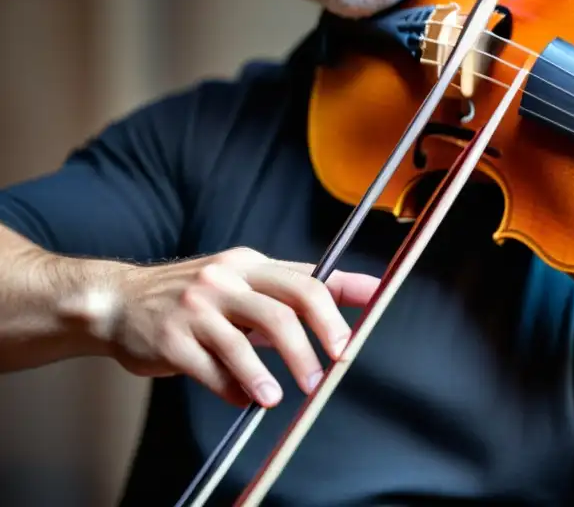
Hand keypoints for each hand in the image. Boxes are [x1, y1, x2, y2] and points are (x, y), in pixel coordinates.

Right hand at [104, 247, 378, 407]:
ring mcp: (196, 309)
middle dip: (312, 345)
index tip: (364, 323)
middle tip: (326, 374)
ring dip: (268, 376)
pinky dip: (232, 389)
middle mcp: (225, 281)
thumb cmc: (195, 296)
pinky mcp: (171, 340)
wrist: (119, 302)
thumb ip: (294, 290)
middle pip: (283, 309)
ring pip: (244, 343)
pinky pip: (210, 370)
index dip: (342, 302)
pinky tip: (244, 397)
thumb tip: (358, 296)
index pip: (308, 280)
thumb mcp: (243, 280)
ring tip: (278, 398)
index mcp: (250, 265)